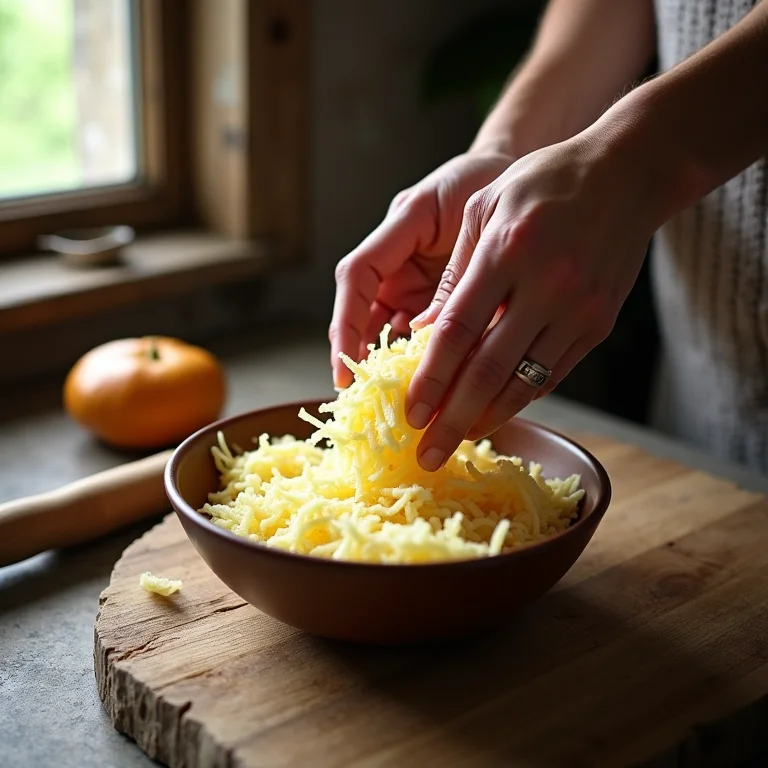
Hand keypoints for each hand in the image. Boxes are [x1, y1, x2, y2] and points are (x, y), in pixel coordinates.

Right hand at [329, 150, 513, 387]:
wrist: (512, 174)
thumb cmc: (487, 179)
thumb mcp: (473, 218)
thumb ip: (452, 271)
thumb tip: (426, 333)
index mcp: (399, 229)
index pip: (357, 276)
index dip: (347, 321)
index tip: (346, 361)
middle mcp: (398, 260)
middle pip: (362, 312)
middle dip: (357, 353)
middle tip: (361, 393)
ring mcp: (413, 283)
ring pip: (386, 330)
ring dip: (387, 362)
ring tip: (393, 396)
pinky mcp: (432, 301)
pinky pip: (418, 335)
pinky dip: (419, 360)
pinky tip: (425, 383)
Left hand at [407, 132, 654, 469]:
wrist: (626, 176)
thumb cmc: (543, 184)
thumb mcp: (485, 208)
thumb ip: (454, 273)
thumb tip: (422, 332)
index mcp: (507, 251)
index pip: (456, 332)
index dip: (429, 380)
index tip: (409, 416)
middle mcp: (545, 286)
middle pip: (487, 370)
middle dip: (452, 420)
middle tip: (427, 456)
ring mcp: (577, 309)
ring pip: (523, 382)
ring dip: (486, 419)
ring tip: (457, 443)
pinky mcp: (598, 324)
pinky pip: (552, 374)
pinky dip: (519, 399)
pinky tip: (494, 414)